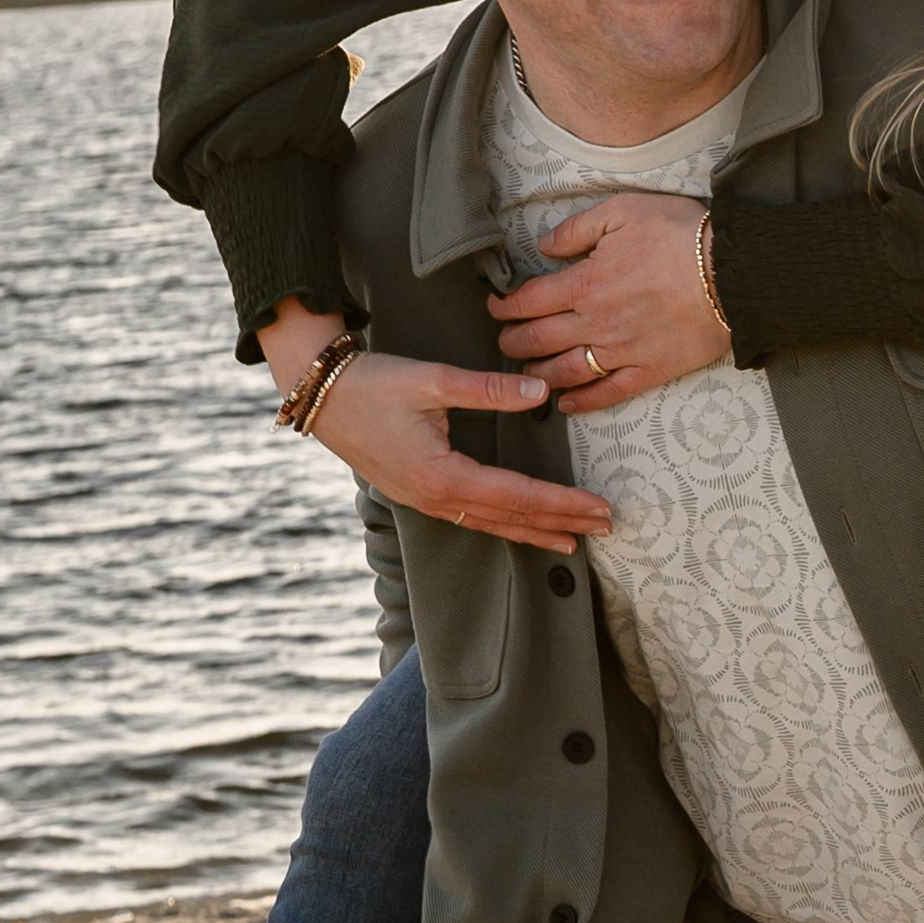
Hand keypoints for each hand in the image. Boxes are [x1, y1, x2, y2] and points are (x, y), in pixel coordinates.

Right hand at [261, 303, 609, 551]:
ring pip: (490, 524)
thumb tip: (542, 392)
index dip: (562, 503)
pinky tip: (519, 526)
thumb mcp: (432, 380)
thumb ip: (489, 389)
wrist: (319, 394)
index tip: (599, 508)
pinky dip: (502, 524)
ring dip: (533, 532)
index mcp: (442, 475)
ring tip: (572, 542)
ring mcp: (423, 501)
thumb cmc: (373, 383)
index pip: (517, 495)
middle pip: (510, 518)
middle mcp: (435, 498)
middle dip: (559, 524)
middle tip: (605, 528)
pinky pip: (470, 519)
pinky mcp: (416, 494)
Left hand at [486, 194, 728, 412]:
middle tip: (504, 340)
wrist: (733, 273)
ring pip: (563, 373)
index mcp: (585, 282)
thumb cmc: (680, 235)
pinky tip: (566, 404)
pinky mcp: (648, 371)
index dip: (505, 306)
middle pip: (537, 341)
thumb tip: (543, 247)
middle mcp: (595, 322)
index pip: (528, 302)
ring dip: (536, 376)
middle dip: (512, 342)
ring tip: (524, 375)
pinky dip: (581, 402)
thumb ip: (576, 230)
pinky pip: (606, 393)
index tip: (497, 306)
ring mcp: (621, 351)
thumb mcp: (623, 212)